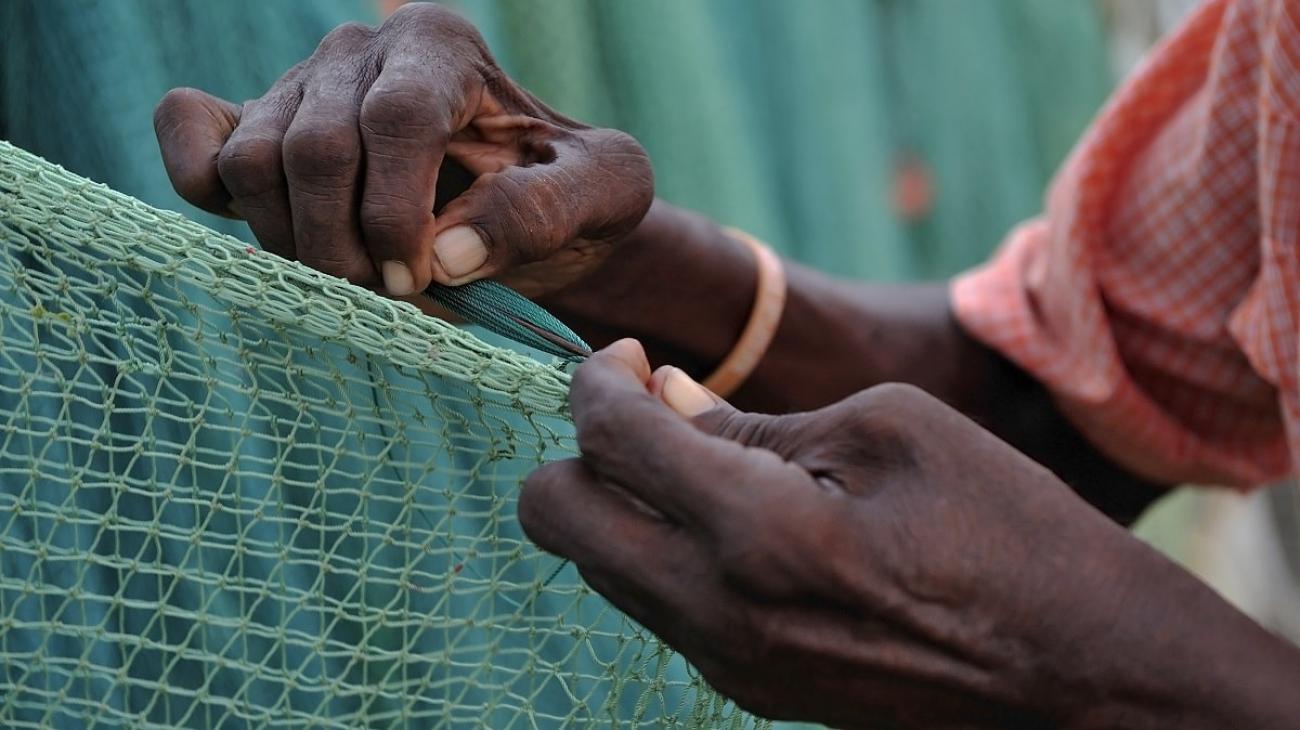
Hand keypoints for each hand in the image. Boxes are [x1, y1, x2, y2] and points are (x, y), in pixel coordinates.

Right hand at [153, 3, 652, 298]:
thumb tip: (446, 253)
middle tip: (395, 303)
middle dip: (348, 250)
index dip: (396, 213)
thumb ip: (546, 211)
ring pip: (253, 162)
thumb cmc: (569, 192)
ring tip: (358, 287)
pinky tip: (272, 236)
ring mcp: (299, 86)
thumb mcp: (604, 194)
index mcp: (443, 48)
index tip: (421, 280)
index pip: (395, 120)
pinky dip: (205, 186)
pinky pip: (192, 134)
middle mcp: (362, 52)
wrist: (531, 206)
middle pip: (315, 150)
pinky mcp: (254, 125)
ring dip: (295, 247)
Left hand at [520, 340, 1285, 728]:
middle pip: (553, 515)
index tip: (633, 358)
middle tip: (651, 406)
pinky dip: (662, 548)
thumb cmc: (1006, 528)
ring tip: (703, 460)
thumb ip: (757, 421)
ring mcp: (727, 662)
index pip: (606, 438)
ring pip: (596, 564)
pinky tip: (735, 519)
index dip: (597, 379)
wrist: (1081, 672)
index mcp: (756, 530)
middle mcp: (717, 609)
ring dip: (620, 499)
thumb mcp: (891, 429)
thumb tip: (665, 398)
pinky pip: (656, 605)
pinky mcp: (749, 688)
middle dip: (581, 444)